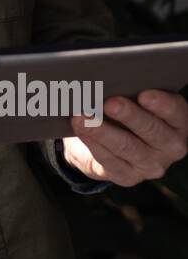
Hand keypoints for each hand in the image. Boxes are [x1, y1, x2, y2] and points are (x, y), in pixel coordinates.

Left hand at [62, 89, 187, 186]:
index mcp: (178, 122)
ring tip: (83, 116)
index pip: (175, 112)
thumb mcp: (135, 99)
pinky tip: (81, 130)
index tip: (144, 95)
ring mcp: (151, 165)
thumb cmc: (127, 112)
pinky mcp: (128, 177)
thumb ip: (131, 91)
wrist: (112, 141)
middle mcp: (170, 146)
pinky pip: (109, 160)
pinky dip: (93, 143)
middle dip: (129, 116)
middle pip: (151, 130)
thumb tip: (110, 81)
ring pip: (126, 146)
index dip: (161, 104)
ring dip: (102, 130)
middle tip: (110, 103)